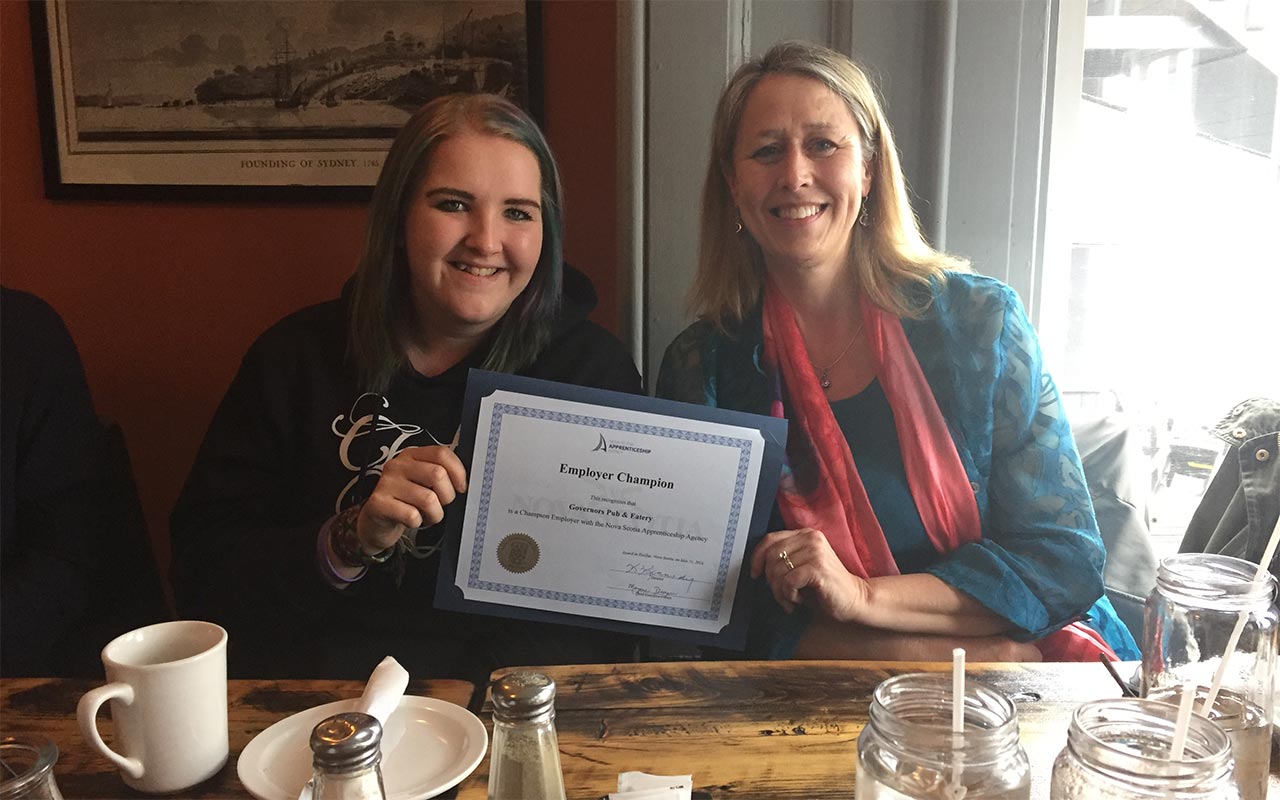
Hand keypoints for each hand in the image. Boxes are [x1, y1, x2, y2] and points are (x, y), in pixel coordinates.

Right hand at [356, 446, 466, 553]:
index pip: (441, 453)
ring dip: (434, 514)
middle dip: (447, 496)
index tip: (461, 487)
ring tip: (426, 515)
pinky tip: (411, 520)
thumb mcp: (423, 483)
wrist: (376, 522)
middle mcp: (398, 465)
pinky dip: (418, 523)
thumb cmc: (406, 501)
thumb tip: (466, 481)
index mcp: (412, 455)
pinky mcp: (378, 503)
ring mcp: (386, 483)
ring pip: (428, 499)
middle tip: (440, 505)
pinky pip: (412, 515)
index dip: (458, 472)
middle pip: (438, 474)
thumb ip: (442, 475)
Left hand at [749, 528, 866, 620]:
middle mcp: (811, 538)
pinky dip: (789, 595)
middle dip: (771, 580)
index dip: (757, 557)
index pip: (770, 539)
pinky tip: (799, 600)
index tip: (754, 574)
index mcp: (806, 534)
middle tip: (781, 594)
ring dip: (780, 591)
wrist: (854, 599)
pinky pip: (788, 581)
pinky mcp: (818, 568)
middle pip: (771, 556)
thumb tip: (756, 566)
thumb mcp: (801, 567)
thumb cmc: (824, 587)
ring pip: (778, 570)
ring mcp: (816, 552)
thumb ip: (783, 560)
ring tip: (791, 599)